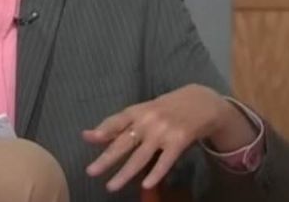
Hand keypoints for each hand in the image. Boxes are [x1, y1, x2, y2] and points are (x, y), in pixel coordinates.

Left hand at [83, 84, 249, 191]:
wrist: (201, 102)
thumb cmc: (164, 109)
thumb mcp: (142, 112)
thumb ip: (118, 124)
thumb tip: (88, 136)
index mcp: (136, 111)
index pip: (115, 121)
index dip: (102, 129)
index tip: (87, 137)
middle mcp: (147, 121)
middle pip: (124, 142)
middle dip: (106, 158)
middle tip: (91, 172)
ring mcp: (163, 132)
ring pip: (140, 157)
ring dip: (125, 173)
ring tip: (111, 186)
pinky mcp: (179, 142)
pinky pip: (165, 161)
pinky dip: (155, 173)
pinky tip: (145, 185)